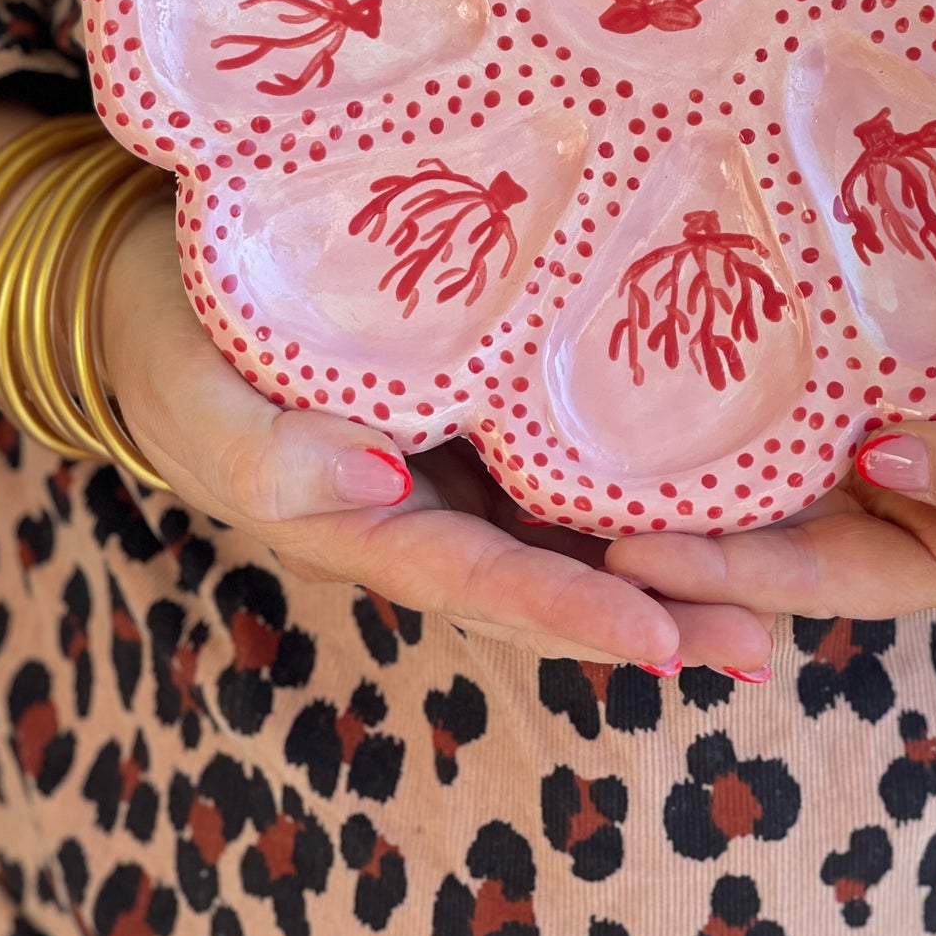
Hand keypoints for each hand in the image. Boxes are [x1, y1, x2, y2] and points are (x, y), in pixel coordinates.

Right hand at [99, 200, 773, 672]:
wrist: (161, 290)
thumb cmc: (176, 352)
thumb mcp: (204, 409)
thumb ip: (275, 455)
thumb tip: (378, 476)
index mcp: (367, 526)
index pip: (482, 583)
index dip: (570, 617)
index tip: (663, 645)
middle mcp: (430, 508)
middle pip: (550, 577)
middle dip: (653, 616)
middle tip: (761, 642)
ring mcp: (457, 461)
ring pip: (568, 523)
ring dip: (663, 558)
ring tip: (773, 584)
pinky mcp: (474, 402)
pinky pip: (558, 448)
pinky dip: (631, 471)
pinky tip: (710, 466)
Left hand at [602, 249, 935, 620]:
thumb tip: (882, 470)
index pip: (818, 577)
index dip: (720, 569)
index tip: (619, 548)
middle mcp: (918, 515)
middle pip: (781, 534)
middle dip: (681, 523)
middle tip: (565, 493)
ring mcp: (909, 455)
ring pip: (791, 471)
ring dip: (707, 458)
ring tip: (600, 429)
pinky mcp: (908, 393)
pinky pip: (820, 406)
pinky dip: (760, 393)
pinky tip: (696, 353)